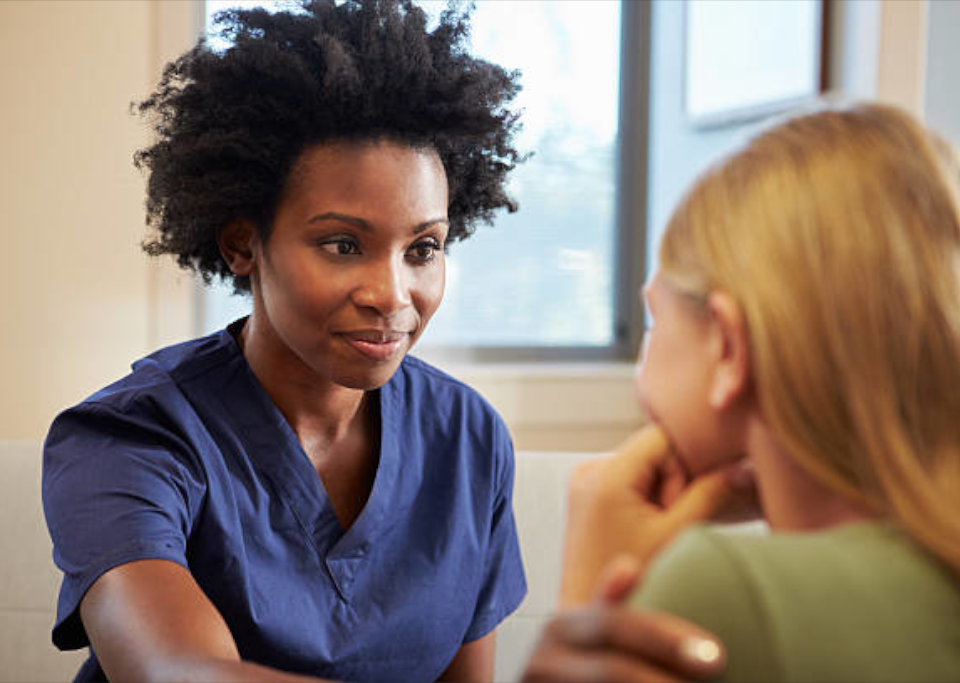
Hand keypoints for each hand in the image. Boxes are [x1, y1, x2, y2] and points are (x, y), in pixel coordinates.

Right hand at [522, 557, 724, 682]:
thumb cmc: (576, 668)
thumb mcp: (584, 635)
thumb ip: (607, 605)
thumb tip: (630, 567)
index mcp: (559, 629)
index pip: (613, 625)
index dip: (664, 640)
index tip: (717, 655)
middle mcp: (542, 662)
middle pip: (612, 670)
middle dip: (665, 681)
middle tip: (716, 677)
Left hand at [560, 424, 756, 605]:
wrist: (590, 611)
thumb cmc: (632, 582)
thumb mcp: (677, 534)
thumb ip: (710, 494)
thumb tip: (742, 468)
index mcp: (605, 475)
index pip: (661, 436)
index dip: (684, 463)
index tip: (684, 502)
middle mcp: (588, 470)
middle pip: (650, 449)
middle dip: (671, 480)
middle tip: (668, 521)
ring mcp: (583, 480)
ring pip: (641, 463)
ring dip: (659, 489)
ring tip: (654, 527)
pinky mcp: (585, 493)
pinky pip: (626, 477)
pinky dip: (643, 495)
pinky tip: (642, 526)